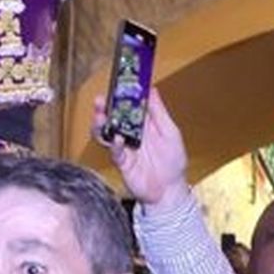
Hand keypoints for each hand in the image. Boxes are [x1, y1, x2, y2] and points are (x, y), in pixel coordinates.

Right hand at [95, 88, 192, 212]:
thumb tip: (152, 90)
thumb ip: (159, 112)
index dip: (121, 95)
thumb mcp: (170, 131)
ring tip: (100, 117)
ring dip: (100, 125)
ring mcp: (124, 147)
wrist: (170, 189)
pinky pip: (114, 152)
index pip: (127, 105)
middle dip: (104, 108)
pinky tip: (117, 140)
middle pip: (112, 117)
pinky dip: (114, 145)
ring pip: (105, 133)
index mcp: (142, 123)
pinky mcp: (122, 162)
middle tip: (100, 100)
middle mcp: (130, 133)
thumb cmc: (173, 161)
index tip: (117, 84)